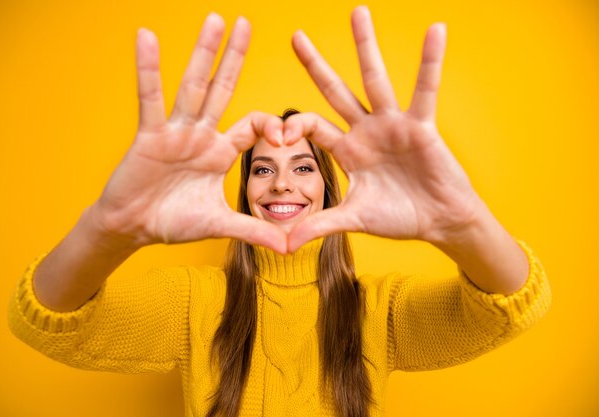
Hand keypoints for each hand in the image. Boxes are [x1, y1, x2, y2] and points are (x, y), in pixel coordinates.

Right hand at [91, 14, 286, 252]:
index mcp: (219, 152)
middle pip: (222, 89)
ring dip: (204, 53)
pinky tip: (147, 37)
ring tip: (215, 20)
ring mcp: (175, 131)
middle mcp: (200, 135)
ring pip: (193, 87)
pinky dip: (149, 69)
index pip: (252, 125)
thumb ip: (254, 230)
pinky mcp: (149, 135)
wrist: (133, 229)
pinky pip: (150, 98)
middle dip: (234, 58)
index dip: (272, 125)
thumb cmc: (173, 222)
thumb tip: (290, 248)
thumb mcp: (220, 224)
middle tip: (245, 23)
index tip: (288, 136)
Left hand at [284, 6, 485, 251]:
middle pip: (335, 91)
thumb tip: (283, 245)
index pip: (312, 126)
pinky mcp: (421, 125)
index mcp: (347, 151)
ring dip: (366, 46)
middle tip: (296, 36)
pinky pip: (425, 89)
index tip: (278, 135)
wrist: (439, 222)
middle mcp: (365, 131)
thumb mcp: (353, 219)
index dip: (293, 126)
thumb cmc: (398, 218)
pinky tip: (436, 31)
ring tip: (358, 12)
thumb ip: (319, 225)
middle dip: (315, 65)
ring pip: (375, 79)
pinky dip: (430, 62)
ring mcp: (392, 124)